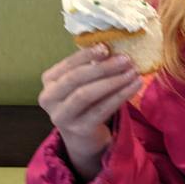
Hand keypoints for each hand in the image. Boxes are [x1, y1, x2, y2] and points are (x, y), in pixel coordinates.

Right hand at [37, 44, 140, 180]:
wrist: (83, 136)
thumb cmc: (86, 102)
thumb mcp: (84, 82)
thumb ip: (92, 66)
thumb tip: (113, 47)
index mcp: (49, 81)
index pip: (67, 64)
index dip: (86, 55)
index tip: (107, 47)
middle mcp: (49, 98)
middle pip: (75, 78)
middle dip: (103, 68)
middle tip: (126, 60)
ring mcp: (62, 116)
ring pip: (87, 94)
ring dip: (113, 81)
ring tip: (133, 72)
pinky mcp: (79, 129)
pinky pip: (101, 109)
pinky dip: (120, 96)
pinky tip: (135, 86)